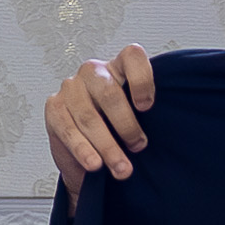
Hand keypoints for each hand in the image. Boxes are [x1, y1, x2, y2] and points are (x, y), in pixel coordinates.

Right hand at [43, 45, 156, 195]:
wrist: (85, 154)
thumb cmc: (115, 130)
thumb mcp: (135, 118)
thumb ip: (145, 115)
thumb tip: (169, 131)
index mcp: (118, 67)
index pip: (132, 56)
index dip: (142, 79)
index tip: (147, 107)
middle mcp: (93, 72)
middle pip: (110, 93)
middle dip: (127, 126)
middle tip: (138, 147)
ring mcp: (71, 88)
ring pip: (90, 117)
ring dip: (108, 147)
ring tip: (121, 168)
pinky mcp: (54, 108)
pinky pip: (69, 130)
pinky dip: (84, 150)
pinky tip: (95, 164)